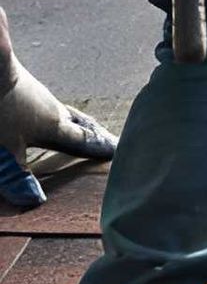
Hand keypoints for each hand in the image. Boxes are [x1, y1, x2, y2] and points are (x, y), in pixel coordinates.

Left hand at [0, 6, 117, 207]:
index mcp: (56, 127)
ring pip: (64, 111)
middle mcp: (53, 110)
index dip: (102, 148)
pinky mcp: (22, 83)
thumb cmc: (1, 108)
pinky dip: (54, 111)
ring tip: (78, 127)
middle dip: (95, 132)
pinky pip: (46, 102)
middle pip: (80, 123)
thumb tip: (34, 200)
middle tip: (108, 139)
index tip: (119, 152)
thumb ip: (17, 174)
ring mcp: (38, 94)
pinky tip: (42, 110)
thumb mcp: (6, 148)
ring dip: (75, 121)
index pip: (85, 141)